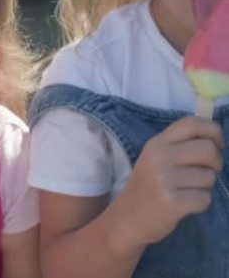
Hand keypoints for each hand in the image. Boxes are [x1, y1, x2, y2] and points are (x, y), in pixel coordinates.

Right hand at [114, 116, 223, 247]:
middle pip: (208, 149)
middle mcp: (159, 157)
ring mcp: (164, 179)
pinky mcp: (171, 201)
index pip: (191, 123)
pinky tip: (184, 205)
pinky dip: (200, 204)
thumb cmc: (147, 188)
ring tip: (185, 192)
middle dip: (216, 163)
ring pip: (209, 177)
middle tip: (204, 173)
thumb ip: (179, 146)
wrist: (126, 219)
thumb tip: (215, 139)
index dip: (213, 131)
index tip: (216, 145)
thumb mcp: (155, 159)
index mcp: (156, 144)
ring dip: (204, 187)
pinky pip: (204, 199)